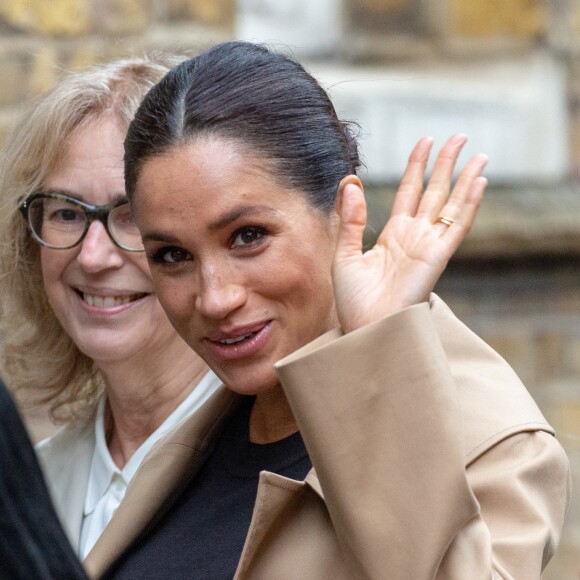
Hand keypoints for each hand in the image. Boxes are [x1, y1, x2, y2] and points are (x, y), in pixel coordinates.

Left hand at [332, 134, 487, 332]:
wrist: (364, 328)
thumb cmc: (353, 300)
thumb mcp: (344, 254)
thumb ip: (350, 220)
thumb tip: (351, 183)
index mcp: (393, 235)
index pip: (408, 192)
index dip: (417, 167)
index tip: (424, 143)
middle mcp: (414, 237)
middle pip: (434, 192)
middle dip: (446, 164)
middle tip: (459, 136)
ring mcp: (427, 246)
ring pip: (451, 204)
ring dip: (465, 178)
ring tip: (478, 153)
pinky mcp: (437, 257)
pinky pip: (457, 226)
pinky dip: (469, 204)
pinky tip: (479, 182)